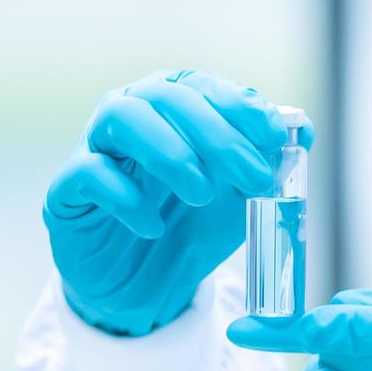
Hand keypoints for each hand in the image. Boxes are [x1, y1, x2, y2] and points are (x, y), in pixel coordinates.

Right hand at [45, 69, 312, 336]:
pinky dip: (126, 198)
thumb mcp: (238, 196)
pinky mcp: (68, 189)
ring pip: (121, 117)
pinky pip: (89, 173)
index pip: (204, 86)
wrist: (142, 284)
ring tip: (201, 194)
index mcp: (171, 104)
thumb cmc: (189, 226)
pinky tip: (152, 226)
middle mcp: (130, 112)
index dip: (240, 105)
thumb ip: (267, 161)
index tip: (274, 135)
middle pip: (167, 96)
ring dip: (169, 151)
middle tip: (253, 177)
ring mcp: (94, 146)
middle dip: (217, 135)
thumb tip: (303, 130)